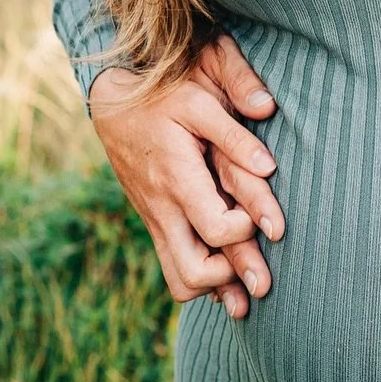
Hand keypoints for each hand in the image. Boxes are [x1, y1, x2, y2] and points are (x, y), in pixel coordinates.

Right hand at [88, 33, 280, 318]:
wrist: (111, 102)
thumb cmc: (162, 96)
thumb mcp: (198, 100)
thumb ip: (235, 131)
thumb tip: (269, 166)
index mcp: (178, 180)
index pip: (217, 230)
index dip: (247, 231)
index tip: (269, 220)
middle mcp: (164, 210)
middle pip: (193, 274)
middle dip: (232, 279)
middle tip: (262, 271)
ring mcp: (156, 220)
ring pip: (180, 281)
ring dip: (216, 285)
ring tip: (247, 281)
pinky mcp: (155, 222)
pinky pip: (175, 267)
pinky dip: (203, 278)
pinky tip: (229, 277)